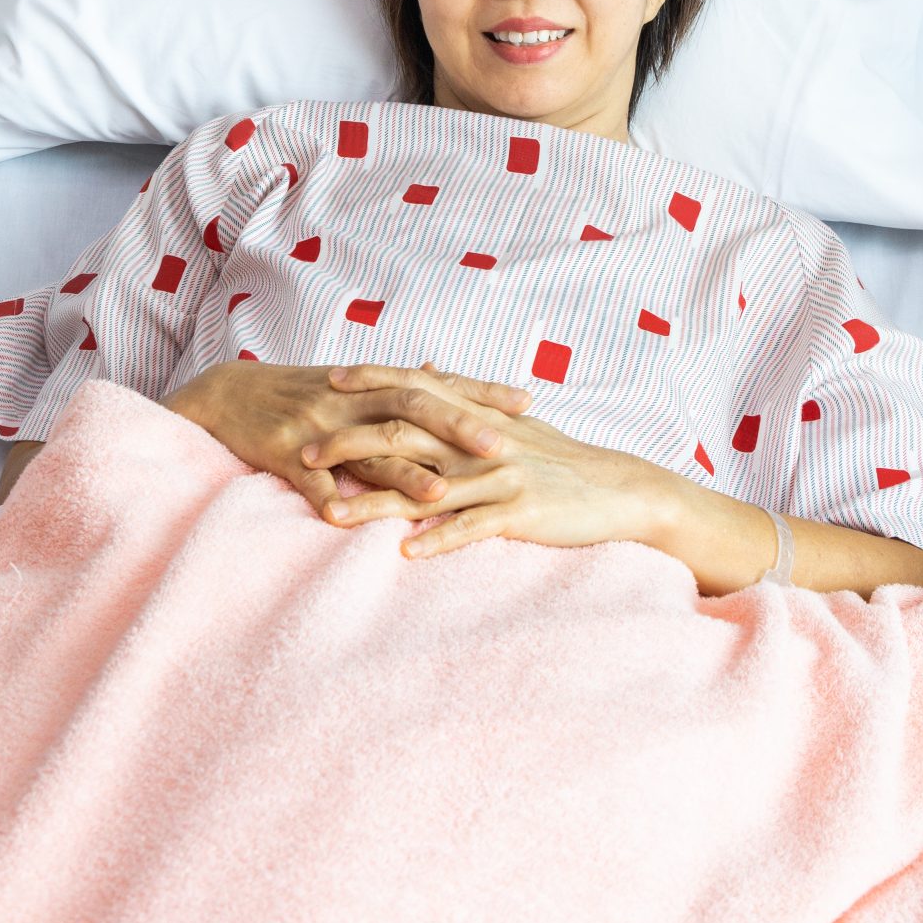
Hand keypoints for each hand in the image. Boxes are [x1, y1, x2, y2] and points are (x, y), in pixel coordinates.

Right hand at [161, 358, 531, 521]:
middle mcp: (351, 401)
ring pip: (365, 450)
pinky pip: (307, 481)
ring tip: (442, 495)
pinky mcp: (282, 453)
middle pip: (412, 409)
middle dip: (457, 428)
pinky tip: (344, 523)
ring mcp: (317, 427)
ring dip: (402, 474)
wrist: (228, 393)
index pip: (437, 384)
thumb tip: (443, 373)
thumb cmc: (296, 391)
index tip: (527, 401)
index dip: (481, 391)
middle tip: (501, 447)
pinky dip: (326, 500)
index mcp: (372, 385)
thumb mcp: (348, 383)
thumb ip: (395, 384)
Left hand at [314, 374, 676, 559]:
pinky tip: (405, 554)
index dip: (369, 382)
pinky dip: (438, 539)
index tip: (325, 383)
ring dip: (375, 503)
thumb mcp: (509, 421)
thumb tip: (425, 369)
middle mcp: (481, 440)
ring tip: (332, 515)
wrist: (619, 489)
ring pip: (426, 487)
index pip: (413, 388)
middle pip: (404, 434)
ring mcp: (500, 476)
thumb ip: (462, 399)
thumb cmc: (560, 459)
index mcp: (476, 417)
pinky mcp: (521, 512)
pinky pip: (472, 527)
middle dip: (350, 443)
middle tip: (303, 453)